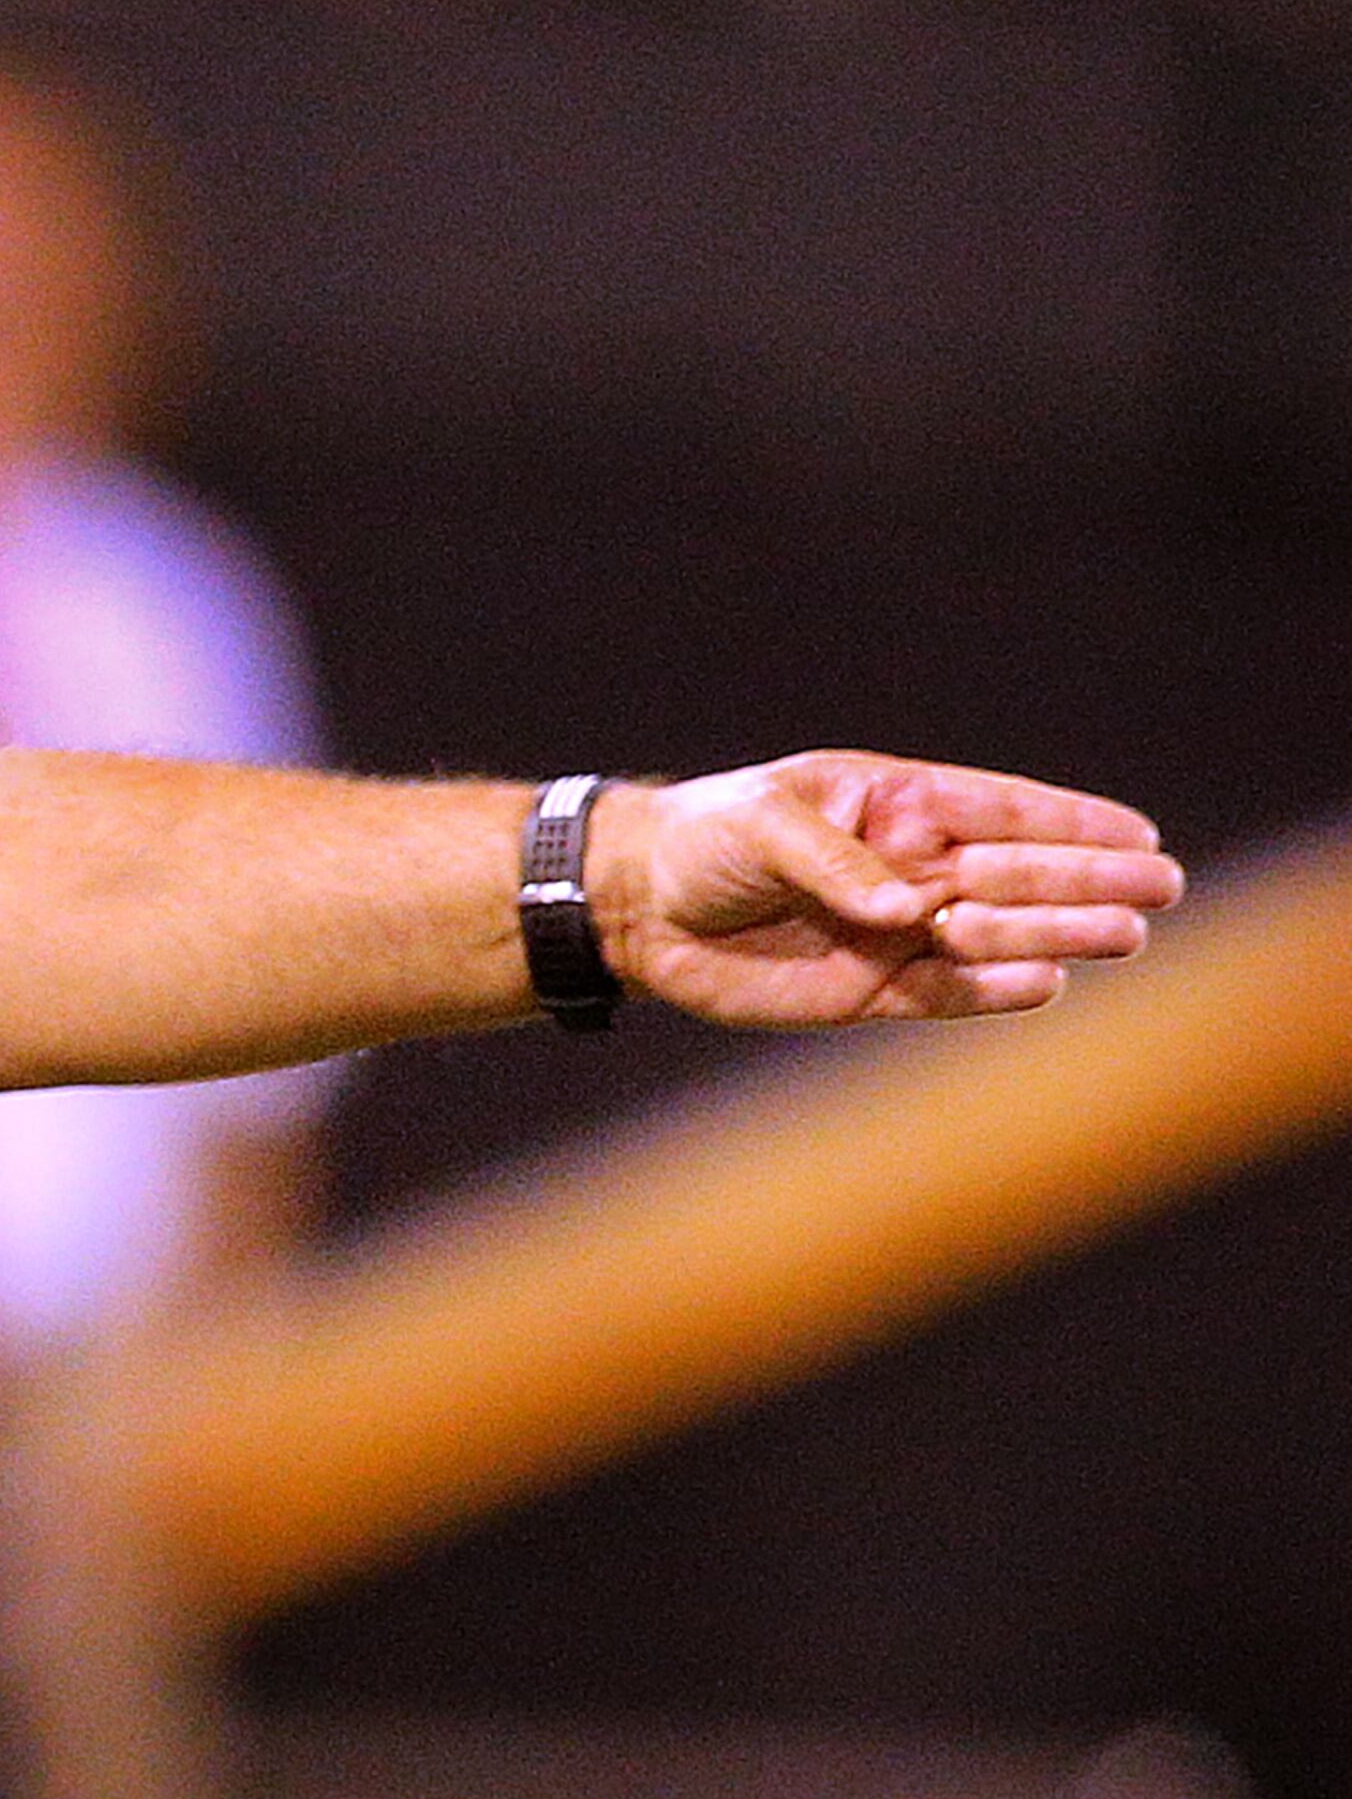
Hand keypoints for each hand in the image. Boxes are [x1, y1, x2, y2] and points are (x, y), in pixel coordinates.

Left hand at [592, 751, 1184, 1026]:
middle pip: (1016, 874)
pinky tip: (1045, 981)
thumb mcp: (764, 826)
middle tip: (1159, 889)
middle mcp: (908, 868)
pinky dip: (993, 989)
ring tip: (1123, 935)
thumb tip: (909, 910)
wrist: (638, 907)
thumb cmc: (703, 840)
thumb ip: (837, 864)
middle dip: (1088, 881)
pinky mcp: (870, 990)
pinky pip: (946, 992)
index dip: (1072, 823)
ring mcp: (896, 932)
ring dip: (1056, 933)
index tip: (1139, 834)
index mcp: (893, 806)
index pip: (1001, 810)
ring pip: (995, 933)